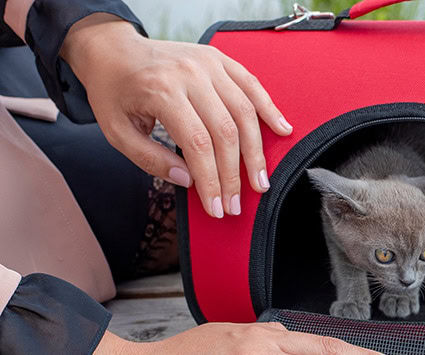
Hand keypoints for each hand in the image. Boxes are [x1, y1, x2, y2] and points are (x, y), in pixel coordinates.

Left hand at [61, 14, 290, 218]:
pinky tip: (282, 129)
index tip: (216, 207)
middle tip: (237, 203)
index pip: (198, 145)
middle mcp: (189, 74)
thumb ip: (150, 160)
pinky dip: (269, 109)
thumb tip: (189, 182)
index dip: (211, 181)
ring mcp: (208, 64)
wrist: (113, 49)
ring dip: (256, 152)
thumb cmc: (114, 91)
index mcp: (161, 90)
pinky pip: (252, 85)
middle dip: (234, 175)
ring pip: (244, 112)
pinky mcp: (219, 59)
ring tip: (260, 180)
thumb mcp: (117, 132)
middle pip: (225, 132)